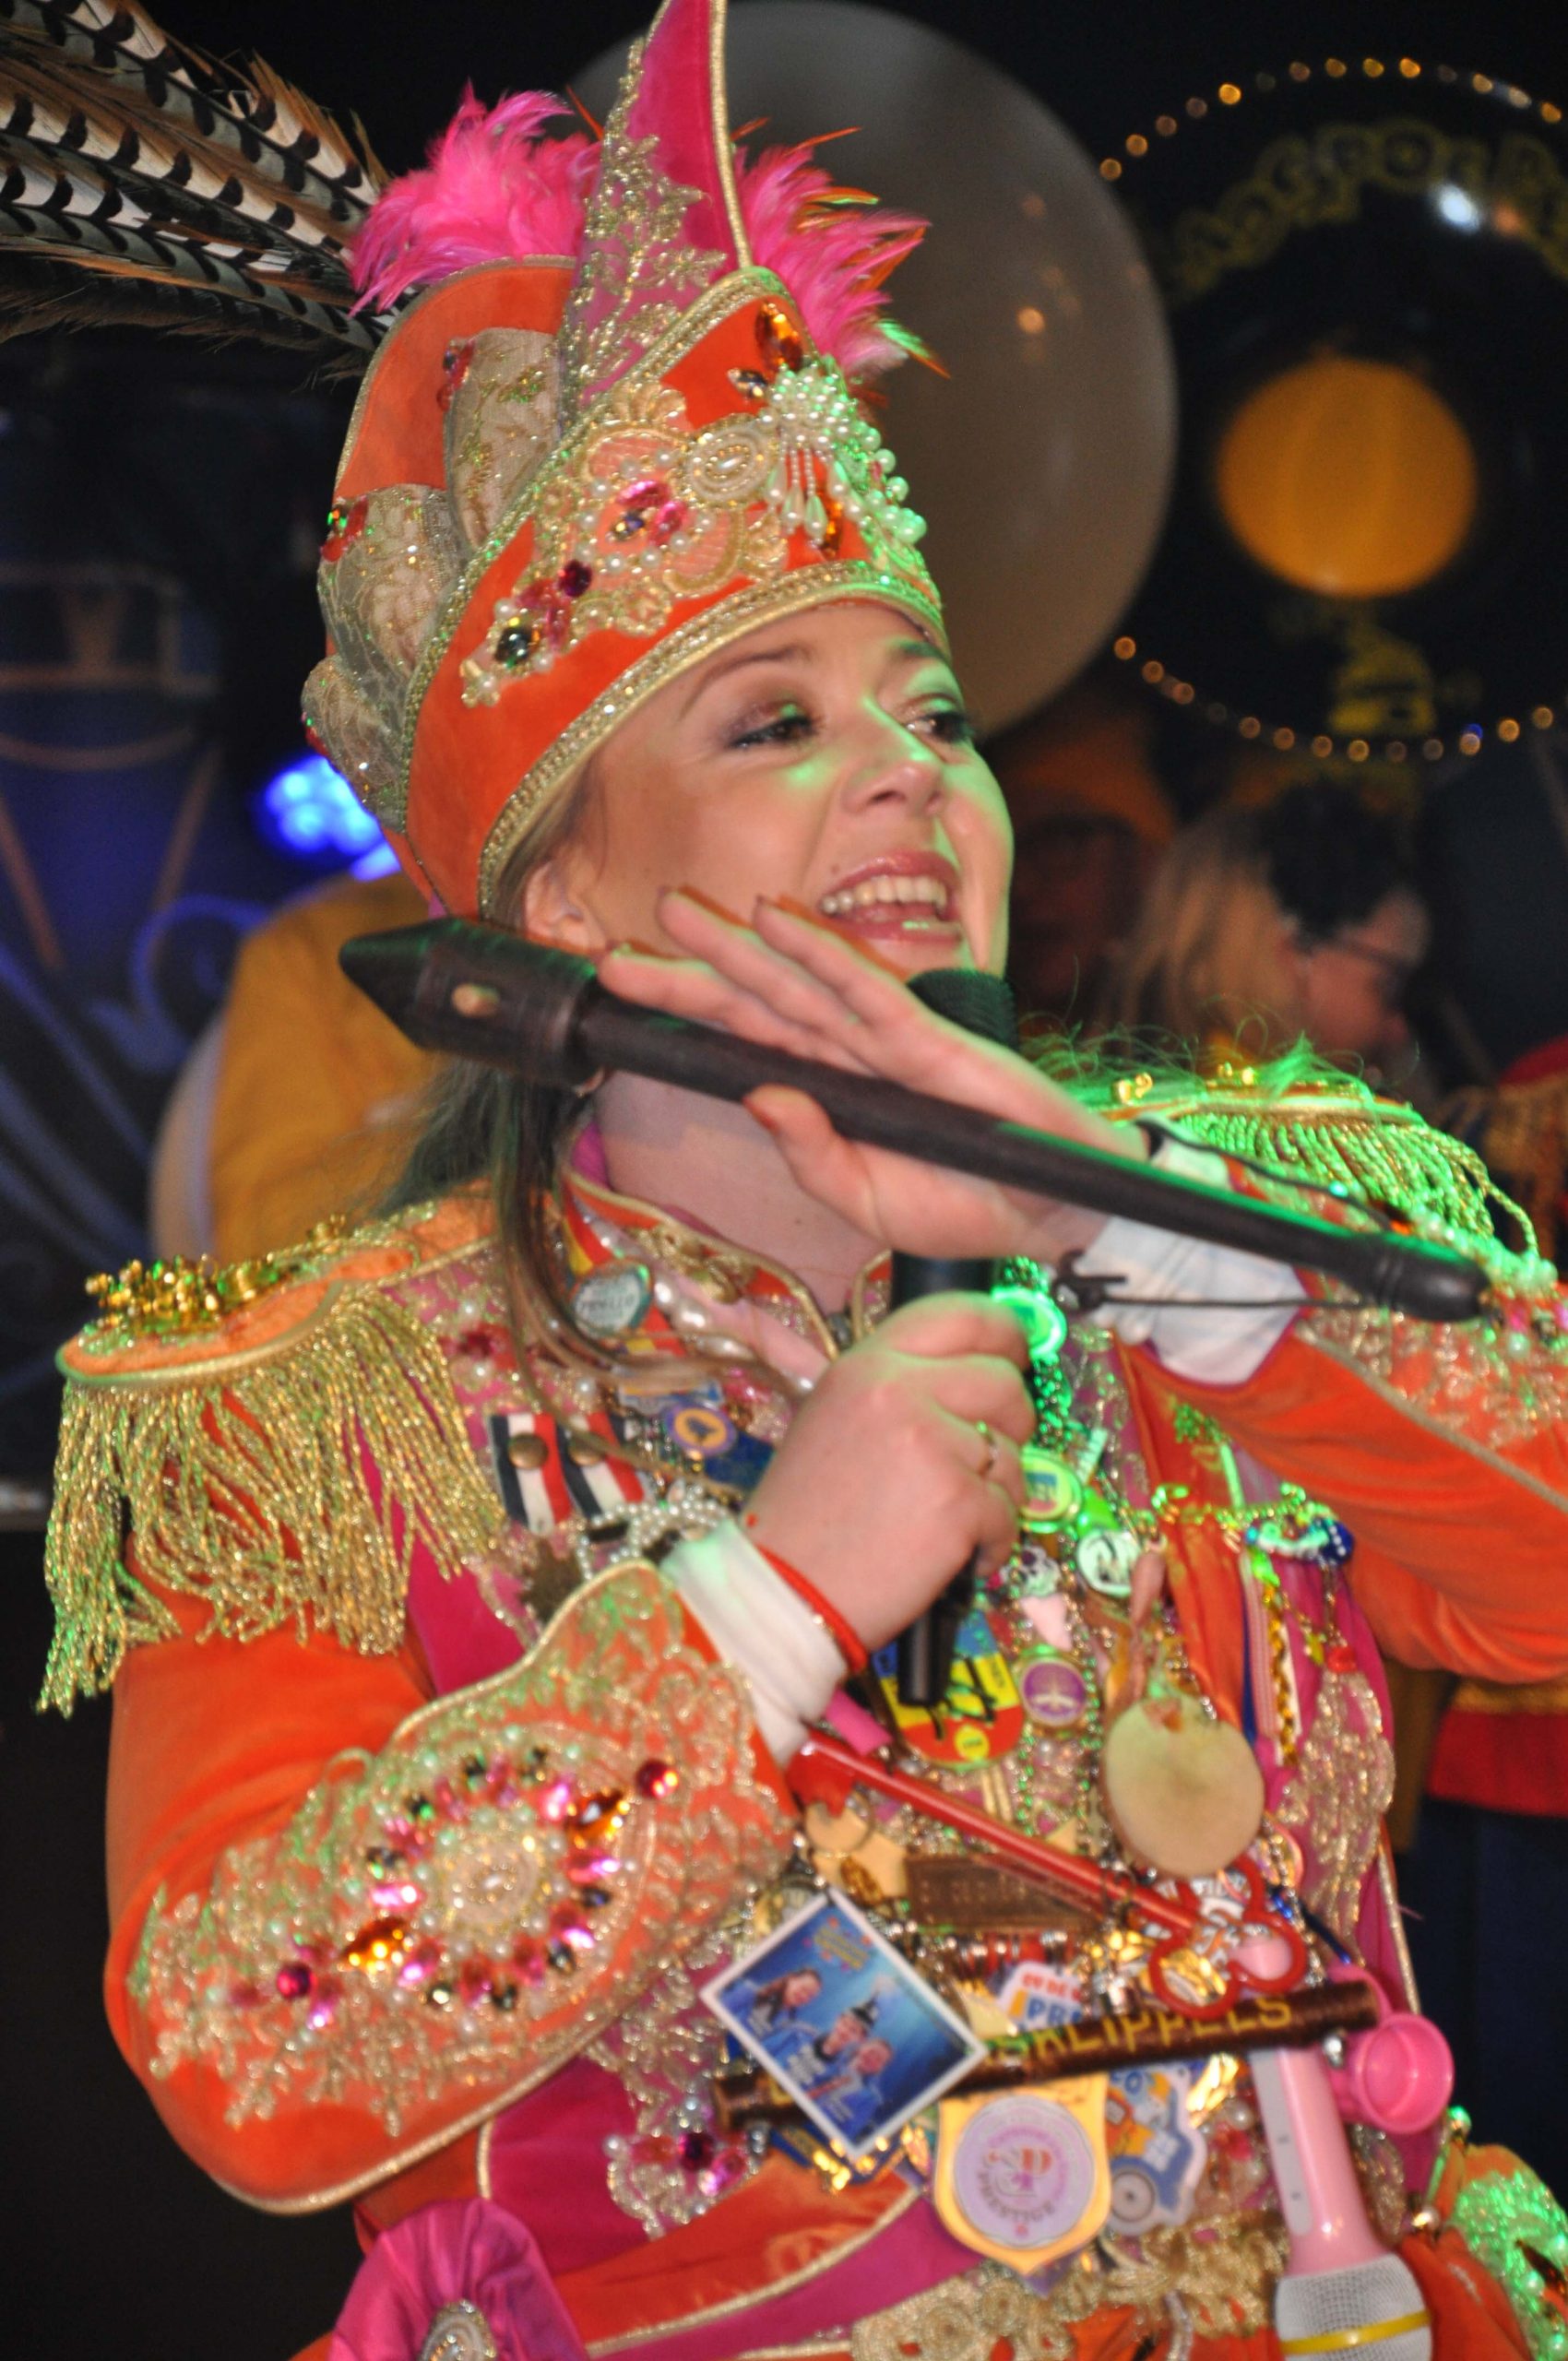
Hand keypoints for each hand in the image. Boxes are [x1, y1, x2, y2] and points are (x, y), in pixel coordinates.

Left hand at [598, 893, 1146, 1265]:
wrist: (1050, 1216)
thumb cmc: (962, 1207)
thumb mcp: (867, 1202)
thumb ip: (812, 1155)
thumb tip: (758, 1094)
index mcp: (826, 1091)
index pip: (741, 1038)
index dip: (684, 1009)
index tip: (619, 986)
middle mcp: (845, 1055)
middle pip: (752, 1002)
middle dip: (687, 971)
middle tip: (615, 949)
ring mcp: (884, 1041)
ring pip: (794, 984)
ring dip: (736, 946)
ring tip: (674, 910)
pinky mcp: (930, 1041)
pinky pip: (864, 992)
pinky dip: (821, 953)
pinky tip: (778, 920)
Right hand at [742, 1293, 1033, 1650]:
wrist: (784, 1589)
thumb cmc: (808, 1513)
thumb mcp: (835, 1418)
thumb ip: (898, 1388)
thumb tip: (979, 1376)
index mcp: (866, 1364)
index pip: (957, 1314)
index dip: (1002, 1329)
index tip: (1015, 1353)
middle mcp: (899, 1390)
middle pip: (1003, 1381)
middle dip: (1014, 1422)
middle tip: (990, 1458)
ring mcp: (932, 1444)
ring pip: (1012, 1454)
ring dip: (999, 1493)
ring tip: (955, 1521)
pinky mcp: (958, 1502)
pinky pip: (1009, 1512)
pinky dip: (993, 1542)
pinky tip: (958, 1556)